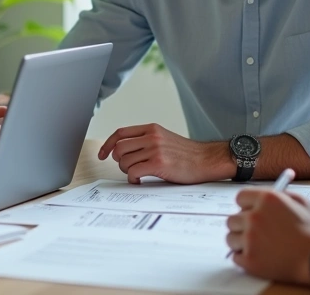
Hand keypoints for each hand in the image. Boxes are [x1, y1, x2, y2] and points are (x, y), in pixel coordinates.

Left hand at [98, 123, 232, 183]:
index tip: (102, 154)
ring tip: (138, 174)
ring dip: (127, 171)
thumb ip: (147, 141)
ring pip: (124, 161)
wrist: (207, 160)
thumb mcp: (165, 139)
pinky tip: (140, 180)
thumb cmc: (188, 154)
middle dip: (119, 161)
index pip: (120, 133)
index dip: (107, 144)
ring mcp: (155, 149)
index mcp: (151, 129)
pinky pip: (133, 172)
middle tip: (128, 168)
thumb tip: (125, 151)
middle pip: (119, 148)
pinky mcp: (158, 163)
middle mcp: (151, 136)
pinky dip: (133, 178)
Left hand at [226, 188, 309, 284]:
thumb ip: (278, 195)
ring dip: (241, 242)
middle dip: (242, 225)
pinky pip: (235, 257)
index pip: (240, 198)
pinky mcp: (250, 260)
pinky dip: (244, 258)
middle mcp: (255, 217)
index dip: (246, 206)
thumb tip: (263, 195)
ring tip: (259, 246)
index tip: (250, 212)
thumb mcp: (300, 202)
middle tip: (255, 232)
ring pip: (231, 238)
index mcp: (267, 199)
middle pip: (232, 219)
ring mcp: (250, 239)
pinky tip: (259, 256)